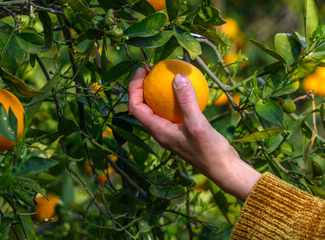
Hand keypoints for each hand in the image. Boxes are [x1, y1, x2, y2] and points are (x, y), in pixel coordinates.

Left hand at [128, 67, 260, 200]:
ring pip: (158, 107)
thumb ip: (186, 100)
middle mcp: (161, 130)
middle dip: (143, 85)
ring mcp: (171, 130)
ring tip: (167, 73)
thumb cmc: (209, 151)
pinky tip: (187, 86)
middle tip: (152, 68)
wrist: (224, 168)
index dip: (134, 87)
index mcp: (158, 130)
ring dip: (159, 90)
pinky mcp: (183, 129)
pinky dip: (177, 97)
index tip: (142, 70)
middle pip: (143, 105)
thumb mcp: (197, 124)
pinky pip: (174, 109)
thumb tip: (177, 76)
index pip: (135, 106)